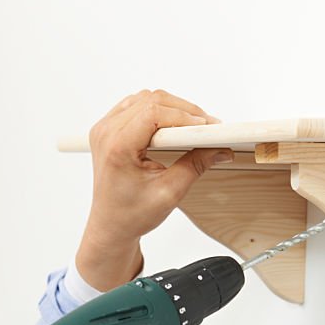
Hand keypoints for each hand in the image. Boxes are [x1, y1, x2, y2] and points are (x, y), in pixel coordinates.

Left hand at [75, 89, 233, 290]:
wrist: (111, 226)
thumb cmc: (131, 215)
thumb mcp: (169, 192)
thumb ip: (196, 166)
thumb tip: (220, 148)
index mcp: (117, 147)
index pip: (154, 113)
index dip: (185, 116)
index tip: (208, 127)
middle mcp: (106, 133)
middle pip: (151, 100)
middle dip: (184, 110)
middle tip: (208, 128)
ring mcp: (105, 129)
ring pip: (145, 99)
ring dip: (172, 108)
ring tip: (194, 128)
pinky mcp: (109, 129)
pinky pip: (136, 106)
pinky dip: (158, 111)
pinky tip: (174, 127)